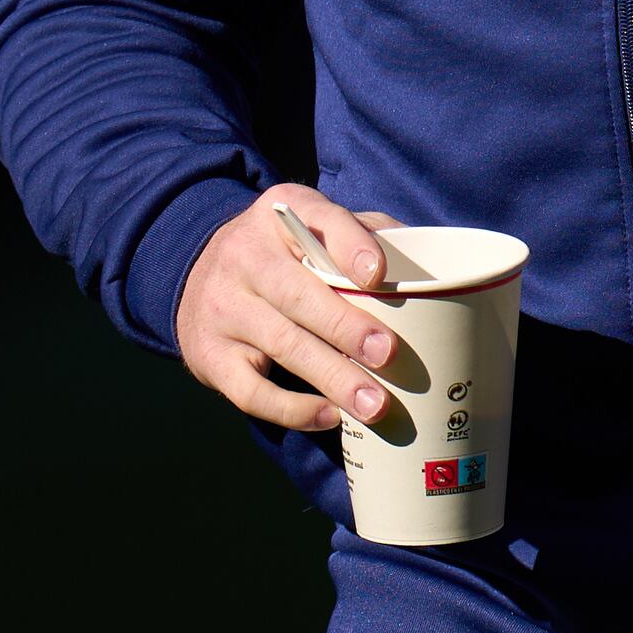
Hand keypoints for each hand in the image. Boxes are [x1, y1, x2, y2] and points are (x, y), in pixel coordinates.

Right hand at [176, 186, 413, 431]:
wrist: (199, 279)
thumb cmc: (286, 258)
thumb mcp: (317, 230)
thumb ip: (369, 237)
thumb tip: (433, 271)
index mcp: (282, 216)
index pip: (319, 222)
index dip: (350, 246)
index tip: (378, 275)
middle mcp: (245, 256)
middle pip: (298, 294)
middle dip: (346, 327)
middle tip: (388, 354)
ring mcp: (223, 308)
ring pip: (281, 344)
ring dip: (332, 377)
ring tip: (374, 403)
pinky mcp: (210, 356)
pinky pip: (250, 391)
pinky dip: (292, 409)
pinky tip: (329, 416)